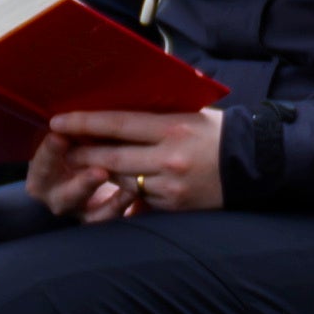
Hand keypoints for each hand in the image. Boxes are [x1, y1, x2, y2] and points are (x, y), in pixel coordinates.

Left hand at [33, 104, 225, 222]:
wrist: (255, 164)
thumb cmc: (217, 133)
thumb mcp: (189, 114)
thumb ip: (155, 115)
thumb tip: (116, 109)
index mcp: (172, 127)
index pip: (118, 124)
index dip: (84, 123)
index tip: (58, 121)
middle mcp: (169, 157)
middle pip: (112, 156)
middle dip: (81, 153)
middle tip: (59, 149)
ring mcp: (171, 184)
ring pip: (122, 180)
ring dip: (101, 172)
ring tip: (83, 165)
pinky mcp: (175, 204)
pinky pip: (140, 198)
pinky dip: (127, 191)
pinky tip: (116, 183)